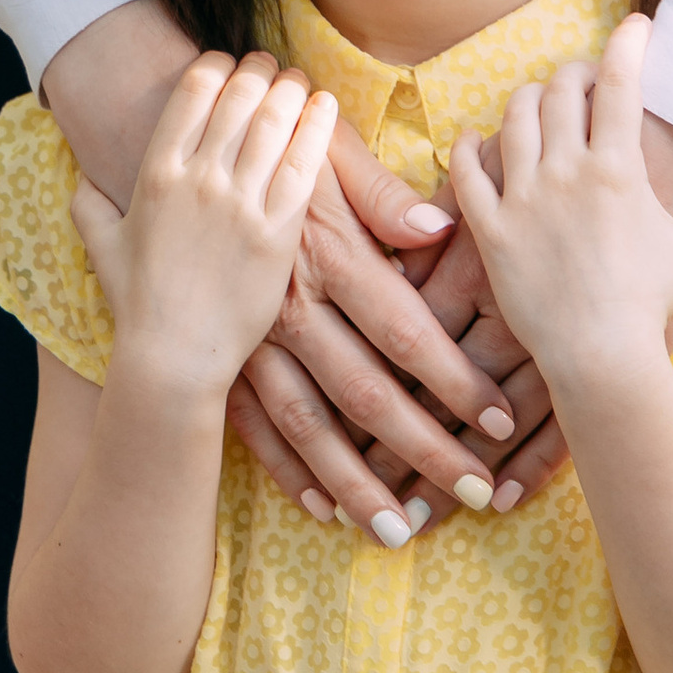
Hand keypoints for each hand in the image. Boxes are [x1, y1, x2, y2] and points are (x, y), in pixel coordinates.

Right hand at [46, 1, 517, 526]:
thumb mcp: (329, 151)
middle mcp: (288, 305)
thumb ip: (385, 194)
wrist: (172, 144)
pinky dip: (286, 470)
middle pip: (366, 392)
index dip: (455, 378)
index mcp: (327, 252)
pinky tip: (322, 509)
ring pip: (309, 424)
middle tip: (475, 494)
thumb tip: (443, 229)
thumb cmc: (272, 142)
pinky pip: (252, 426)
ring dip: (357, 482)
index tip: (500, 421)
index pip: (406, 330)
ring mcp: (248, 337)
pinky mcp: (218, 355)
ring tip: (401, 530)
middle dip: (423, 448)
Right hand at [68, 52, 334, 396]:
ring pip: (275, 119)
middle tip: (273, 68)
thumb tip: (83, 181)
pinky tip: (325, 108)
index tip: (231, 64)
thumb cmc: (139, 306)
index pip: (195, 88)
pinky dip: (317, 126)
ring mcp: (240, 204)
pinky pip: (304, 163)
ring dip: (292, 89)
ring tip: (300, 84)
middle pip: (241, 93)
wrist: (174, 359)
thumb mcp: (104, 247)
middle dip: (261, 69)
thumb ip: (89, 206)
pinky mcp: (278, 232)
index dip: (218, 64)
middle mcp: (200, 179)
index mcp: (157, 172)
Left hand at [449, 16, 672, 408]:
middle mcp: (566, 171)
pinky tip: (477, 139)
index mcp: (617, 168)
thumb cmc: (650, 304)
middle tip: (588, 82)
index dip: (628, 43)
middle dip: (576, 74)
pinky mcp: (492, 230)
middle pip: (561, 89)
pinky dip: (470, 146)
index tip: (636, 27)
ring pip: (514, 117)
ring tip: (542, 105)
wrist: (600, 357)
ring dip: (530, 100)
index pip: (620, 81)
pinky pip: (468, 171)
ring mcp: (524, 198)